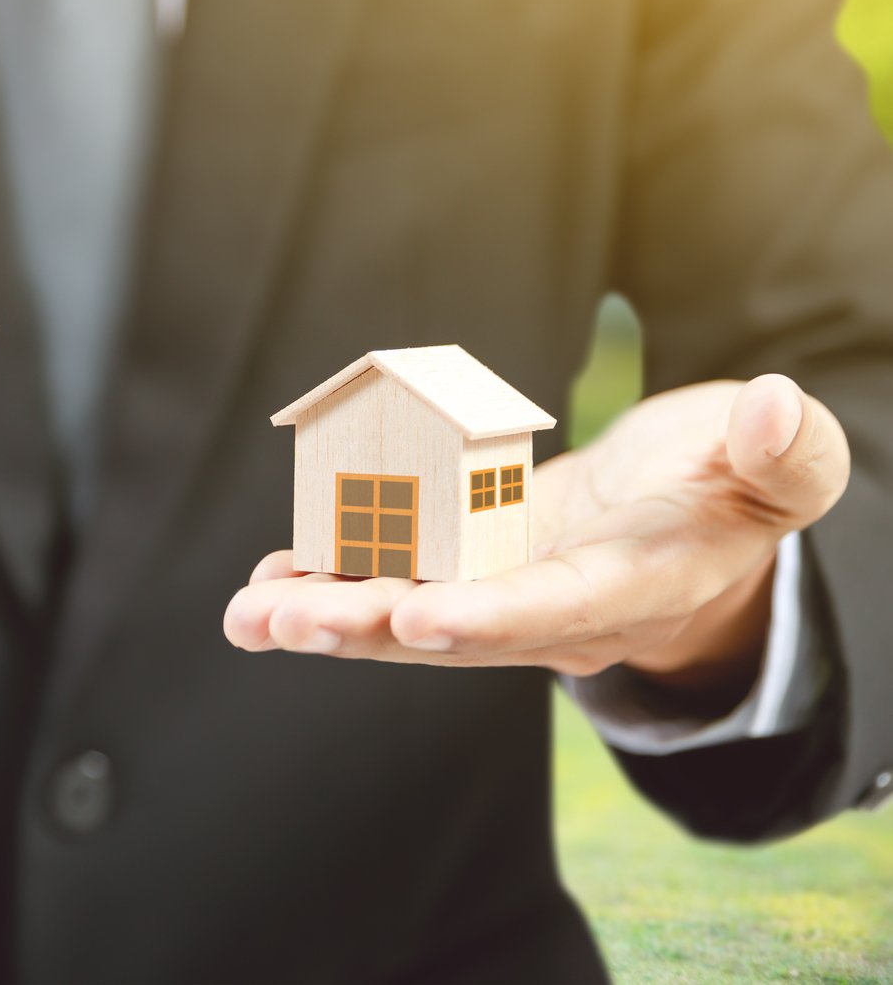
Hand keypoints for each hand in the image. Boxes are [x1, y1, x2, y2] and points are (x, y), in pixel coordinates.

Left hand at [224, 375, 847, 696]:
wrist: (691, 514)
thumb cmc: (736, 484)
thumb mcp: (782, 469)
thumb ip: (787, 455)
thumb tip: (779, 407)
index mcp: (635, 585)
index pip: (557, 609)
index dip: (490, 618)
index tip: (421, 618)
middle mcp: (555, 608)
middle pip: (453, 629)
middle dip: (366, 627)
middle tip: (284, 622)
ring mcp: (502, 592)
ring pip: (405, 614)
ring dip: (326, 616)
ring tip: (248, 615)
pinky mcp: (465, 566)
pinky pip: (391, 582)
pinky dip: (330, 583)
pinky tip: (267, 585)